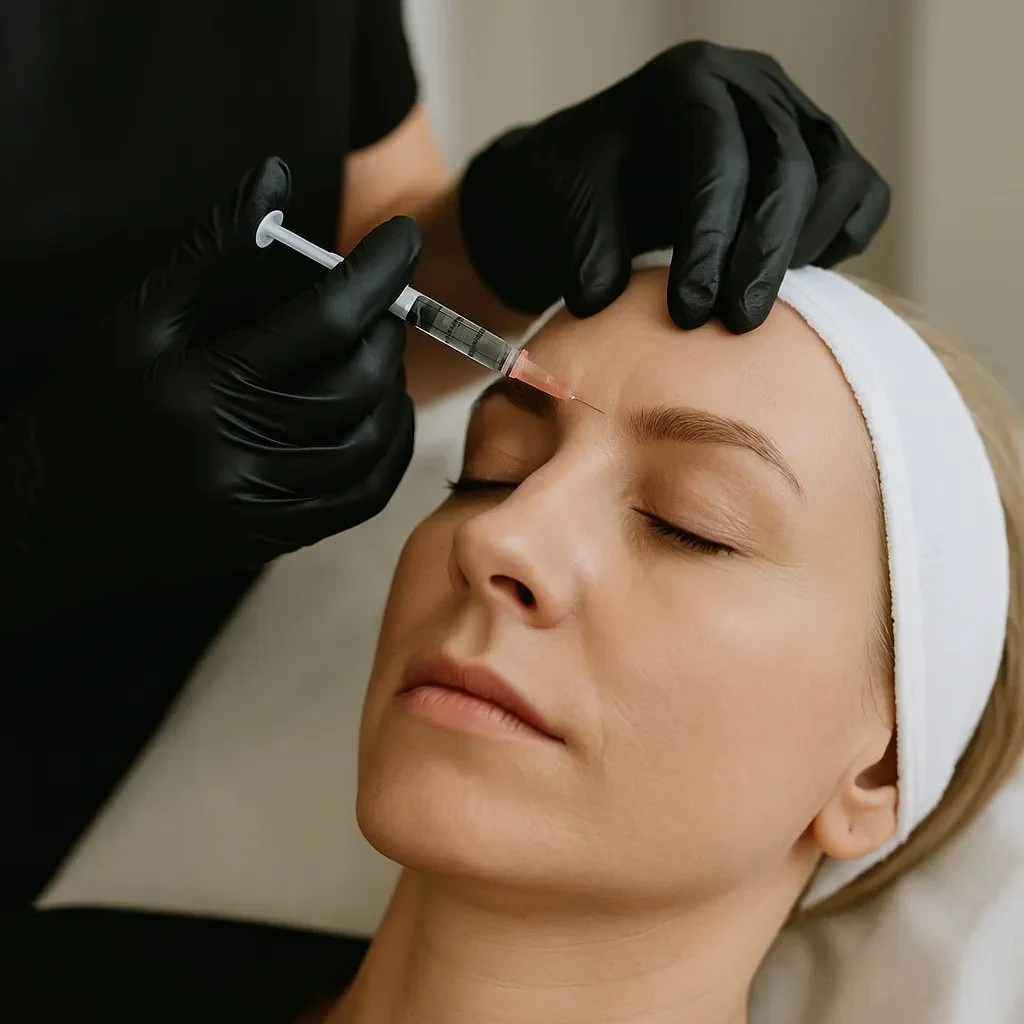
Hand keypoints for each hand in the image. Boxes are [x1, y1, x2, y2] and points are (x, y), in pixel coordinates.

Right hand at [0, 158, 420, 618]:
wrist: (53, 518)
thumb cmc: (93, 408)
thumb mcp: (139, 320)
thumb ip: (213, 251)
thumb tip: (277, 179)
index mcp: (203, 386)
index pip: (321, 321)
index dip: (375, 274)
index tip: (403, 237)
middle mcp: (237, 450)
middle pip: (355, 386)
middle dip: (387, 336)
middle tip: (386, 309)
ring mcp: (261, 503)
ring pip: (367, 445)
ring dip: (395, 394)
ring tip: (385, 361)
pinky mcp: (274, 536)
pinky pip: (360, 499)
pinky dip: (389, 455)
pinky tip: (385, 420)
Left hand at [459, 40, 889, 332]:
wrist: (596, 189)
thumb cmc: (578, 195)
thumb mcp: (563, 211)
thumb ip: (583, 248)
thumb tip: (601, 296)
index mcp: (685, 84)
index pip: (717, 154)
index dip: (710, 238)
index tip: (689, 314)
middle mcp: (750, 88)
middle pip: (789, 167)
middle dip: (763, 257)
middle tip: (735, 325)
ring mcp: (793, 116)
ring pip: (837, 177)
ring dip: (804, 251)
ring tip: (753, 304)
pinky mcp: (820, 155)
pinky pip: (859, 194)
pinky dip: (838, 240)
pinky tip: (790, 280)